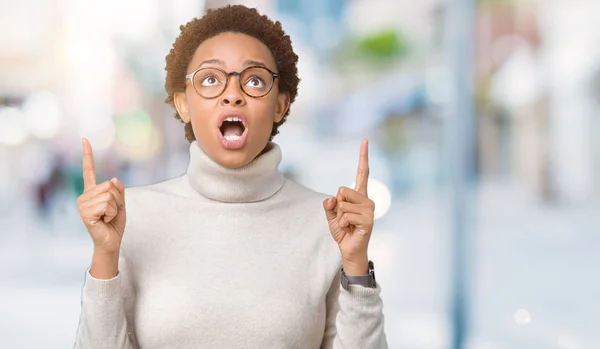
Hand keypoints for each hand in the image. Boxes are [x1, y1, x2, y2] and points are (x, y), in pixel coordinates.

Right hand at [77, 138, 126, 254]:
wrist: (111, 241)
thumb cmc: (114, 223)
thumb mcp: (121, 203)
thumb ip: (118, 190)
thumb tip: (115, 179)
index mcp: (92, 191)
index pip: (89, 170)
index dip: (88, 154)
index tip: (84, 139)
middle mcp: (84, 195)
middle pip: (110, 185)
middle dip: (117, 199)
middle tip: (111, 212)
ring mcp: (83, 204)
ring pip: (109, 195)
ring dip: (114, 207)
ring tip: (107, 217)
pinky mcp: (85, 212)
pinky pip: (107, 204)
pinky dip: (111, 213)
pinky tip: (104, 220)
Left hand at [323, 139, 374, 274]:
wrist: (349, 249)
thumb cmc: (343, 231)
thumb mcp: (331, 214)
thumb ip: (330, 204)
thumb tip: (333, 198)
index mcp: (359, 195)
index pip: (362, 173)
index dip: (363, 157)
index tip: (365, 141)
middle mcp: (367, 200)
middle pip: (342, 190)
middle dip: (337, 205)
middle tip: (344, 217)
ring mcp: (369, 209)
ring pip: (342, 203)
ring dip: (339, 216)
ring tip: (347, 224)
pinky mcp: (368, 220)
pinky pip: (345, 215)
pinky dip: (342, 223)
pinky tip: (350, 229)